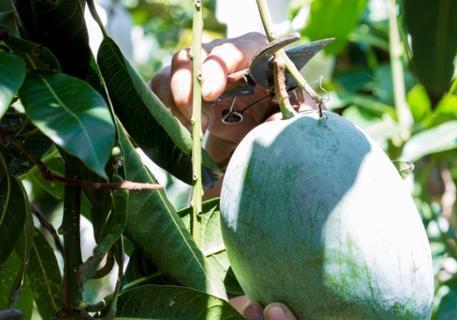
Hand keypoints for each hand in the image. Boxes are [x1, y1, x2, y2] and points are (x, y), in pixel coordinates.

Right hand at [150, 33, 302, 165]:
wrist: (264, 130)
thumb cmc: (283, 113)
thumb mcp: (296, 112)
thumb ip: (292, 115)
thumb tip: (274, 124)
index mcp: (256, 54)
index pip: (235, 49)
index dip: (219, 66)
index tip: (210, 92)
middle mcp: (223, 57)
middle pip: (195, 56)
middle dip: (186, 82)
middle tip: (191, 112)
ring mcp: (199, 72)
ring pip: (172, 73)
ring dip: (173, 101)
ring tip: (189, 129)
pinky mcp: (183, 91)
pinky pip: (161, 94)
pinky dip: (164, 113)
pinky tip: (180, 132)